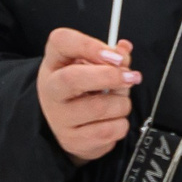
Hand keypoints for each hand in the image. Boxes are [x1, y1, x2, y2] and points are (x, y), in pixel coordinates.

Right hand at [36, 28, 139, 161]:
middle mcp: (50, 90)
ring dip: (122, 103)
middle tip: (131, 77)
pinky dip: (120, 124)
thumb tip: (124, 51)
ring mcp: (59, 117)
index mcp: (54, 63)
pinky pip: (111, 130)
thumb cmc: (81, 90)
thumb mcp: (91, 67)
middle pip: (73, 78)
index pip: (61, 41)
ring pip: (102, 107)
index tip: (115, 55)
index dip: (89, 45)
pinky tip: (111, 121)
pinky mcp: (72, 140)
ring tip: (116, 103)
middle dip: (109, 76)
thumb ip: (110, 56)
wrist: (66, 126)